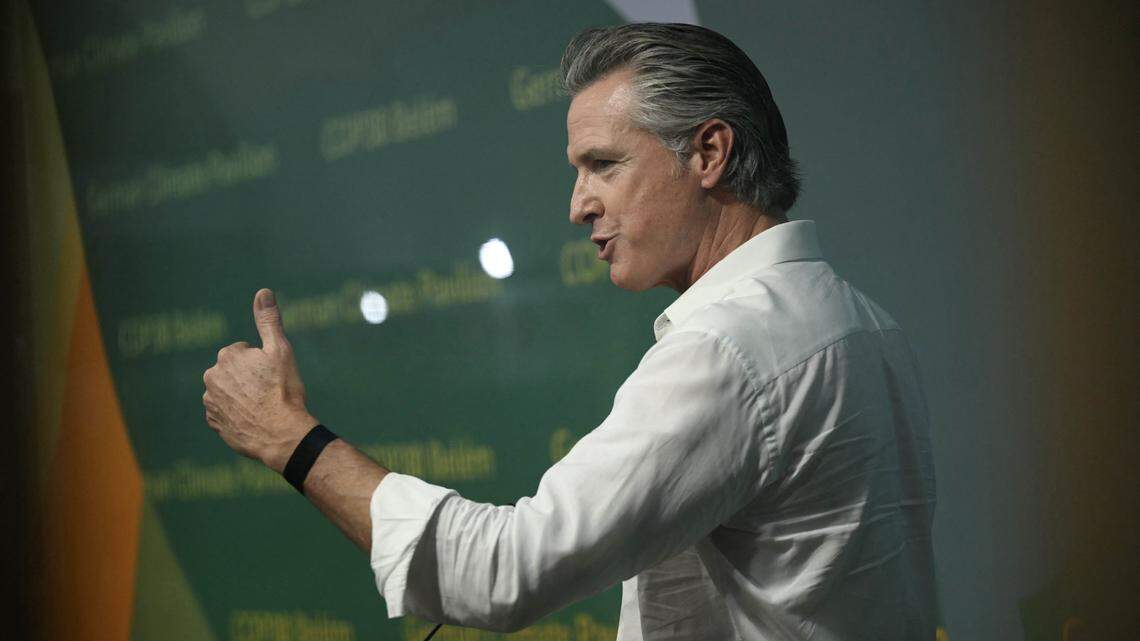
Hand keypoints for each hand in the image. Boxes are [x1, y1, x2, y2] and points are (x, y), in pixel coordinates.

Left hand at [203, 288, 317, 472]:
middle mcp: (212, 376)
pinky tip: (253, 419)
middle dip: (249, 378)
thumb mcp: (281, 350)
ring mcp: (210, 402)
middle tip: (269, 391)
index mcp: (227, 356)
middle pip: (235, 372)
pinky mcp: (213, 422)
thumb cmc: (283, 390)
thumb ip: (268, 320)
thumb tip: (263, 292)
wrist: (280, 434)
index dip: (263, 364)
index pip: (245, 353)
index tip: (273, 376)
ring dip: (242, 396)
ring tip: (262, 407)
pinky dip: (237, 414)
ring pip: (229, 392)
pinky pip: (225, 412)